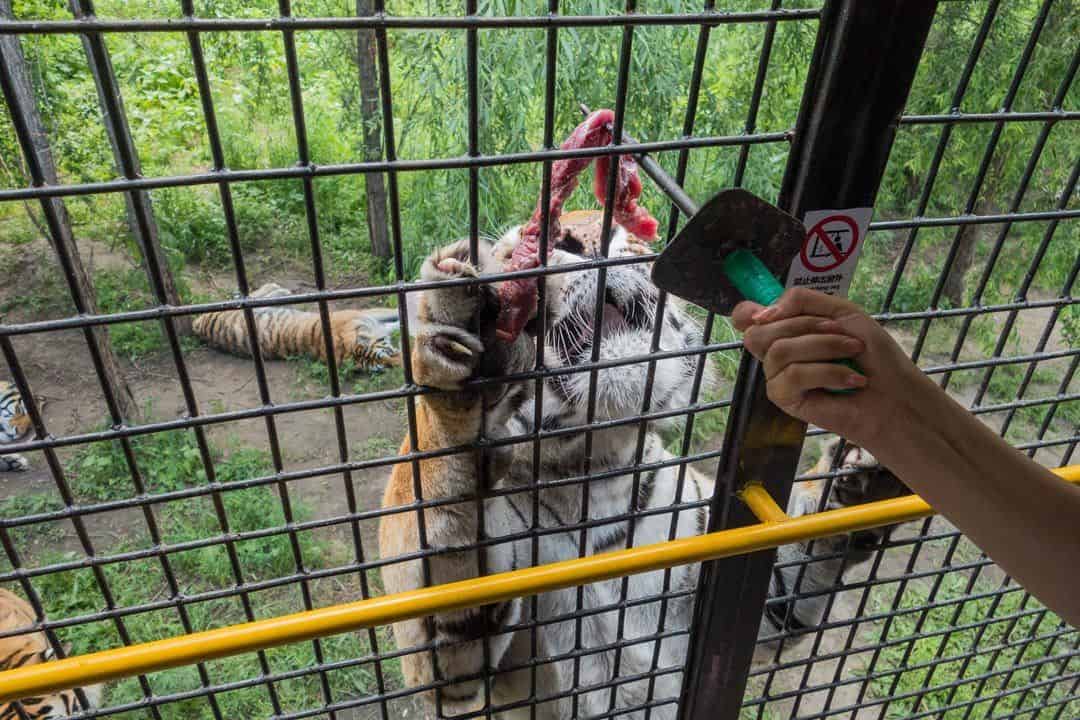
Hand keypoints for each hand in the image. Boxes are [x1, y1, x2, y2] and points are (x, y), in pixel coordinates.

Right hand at [731, 288, 927, 452]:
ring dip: (825, 347)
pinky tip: (851, 380)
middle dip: (805, 326)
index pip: (745, 318)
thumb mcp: (841, 312)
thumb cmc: (873, 354)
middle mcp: (776, 353)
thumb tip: (761, 315)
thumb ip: (801, 301)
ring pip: (780, 350)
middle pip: (759, 332)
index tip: (763, 315)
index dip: (746, 313)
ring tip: (852, 354)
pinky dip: (828, 372)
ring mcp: (777, 377)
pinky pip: (793, 374)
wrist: (895, 394)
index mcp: (787, 329)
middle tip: (841, 333)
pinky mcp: (785, 399)